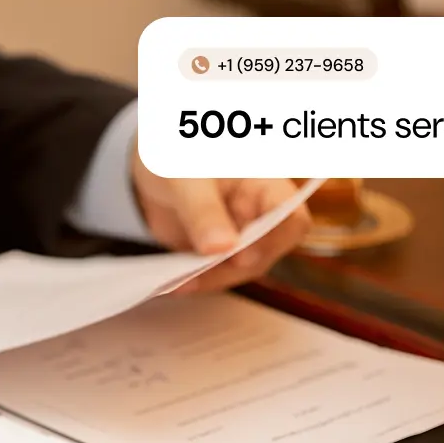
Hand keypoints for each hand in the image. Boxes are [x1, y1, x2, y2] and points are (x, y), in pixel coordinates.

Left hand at [131, 154, 311, 291]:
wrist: (153, 166)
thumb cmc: (177, 158)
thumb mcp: (186, 180)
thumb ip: (203, 210)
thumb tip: (219, 248)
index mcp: (264, 185)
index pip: (290, 217)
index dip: (272, 240)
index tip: (240, 256)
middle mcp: (259, 213)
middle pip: (265, 252)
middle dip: (233, 268)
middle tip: (197, 275)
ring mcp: (240, 235)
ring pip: (240, 268)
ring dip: (212, 279)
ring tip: (178, 283)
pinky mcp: (218, 251)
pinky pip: (215, 272)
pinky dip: (196, 280)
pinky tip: (174, 285)